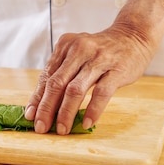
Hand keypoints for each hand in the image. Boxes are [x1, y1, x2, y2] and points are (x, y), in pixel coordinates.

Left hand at [25, 0, 163, 134]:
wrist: (134, 34)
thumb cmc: (101, 51)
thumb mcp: (77, 55)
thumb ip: (62, 73)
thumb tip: (43, 103)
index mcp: (65, 46)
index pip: (46, 77)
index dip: (37, 98)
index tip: (30, 116)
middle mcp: (79, 50)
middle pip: (56, 84)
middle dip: (46, 108)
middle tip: (41, 127)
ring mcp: (98, 59)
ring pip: (75, 89)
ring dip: (66, 112)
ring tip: (62, 129)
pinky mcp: (117, 69)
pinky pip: (101, 92)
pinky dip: (92, 109)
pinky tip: (86, 122)